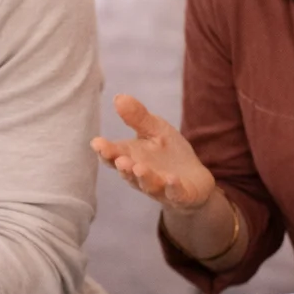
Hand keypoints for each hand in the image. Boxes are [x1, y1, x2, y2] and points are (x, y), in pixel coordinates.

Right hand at [91, 94, 215, 213]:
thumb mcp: (156, 130)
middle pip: (129, 173)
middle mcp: (142, 176)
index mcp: (131, 158)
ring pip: (149, 185)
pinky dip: (172, 187)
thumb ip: (137, 118)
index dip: (105, 151)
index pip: (113, 157)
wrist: (195, 180)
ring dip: (143, 177)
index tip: (98, 143)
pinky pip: (175, 193)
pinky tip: (171, 179)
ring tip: (139, 168)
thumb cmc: (169, 154)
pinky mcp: (181, 195)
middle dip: (124, 167)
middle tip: (120, 160)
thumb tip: (118, 97)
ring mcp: (160, 188)